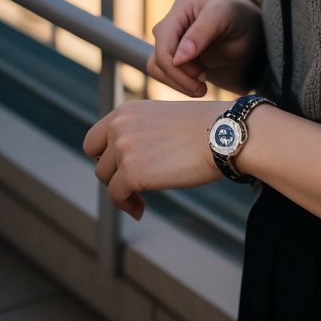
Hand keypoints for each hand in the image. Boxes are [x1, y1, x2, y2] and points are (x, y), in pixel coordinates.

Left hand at [82, 98, 224, 218]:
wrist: (224, 134)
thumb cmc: (205, 128)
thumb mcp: (162, 118)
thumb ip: (140, 131)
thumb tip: (128, 158)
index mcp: (126, 111)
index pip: (95, 139)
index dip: (106, 157)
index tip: (123, 168)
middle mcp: (119, 126)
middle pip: (98, 161)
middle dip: (112, 173)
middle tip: (132, 183)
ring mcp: (123, 149)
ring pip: (107, 179)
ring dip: (122, 191)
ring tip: (141, 198)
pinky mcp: (131, 172)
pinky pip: (117, 196)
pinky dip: (127, 206)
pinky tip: (141, 210)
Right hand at [148, 0, 264, 97]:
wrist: (249, 28)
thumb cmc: (238, 16)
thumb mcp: (224, 17)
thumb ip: (201, 34)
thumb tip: (177, 58)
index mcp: (180, 9)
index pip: (164, 44)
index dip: (176, 65)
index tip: (200, 76)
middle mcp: (171, 25)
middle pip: (158, 59)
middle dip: (179, 77)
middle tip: (203, 88)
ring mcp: (172, 41)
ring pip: (157, 69)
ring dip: (177, 83)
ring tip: (202, 88)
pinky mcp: (177, 57)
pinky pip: (167, 74)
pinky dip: (179, 84)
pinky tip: (199, 84)